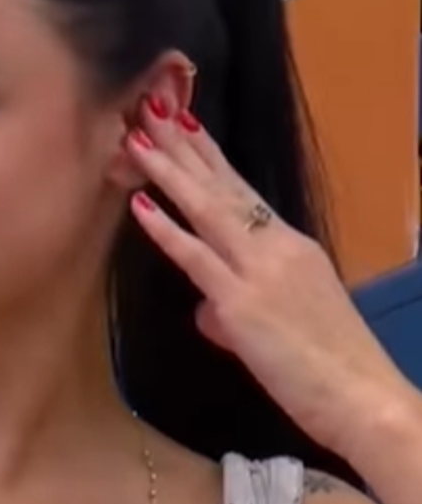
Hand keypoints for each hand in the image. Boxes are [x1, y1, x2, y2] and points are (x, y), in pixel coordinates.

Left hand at [124, 100, 412, 464]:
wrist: (367, 401)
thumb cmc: (328, 372)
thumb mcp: (279, 332)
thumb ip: (236, 314)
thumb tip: (207, 310)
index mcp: (291, 248)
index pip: (241, 191)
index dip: (208, 155)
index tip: (181, 121)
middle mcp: (278, 248)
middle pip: (222, 186)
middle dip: (183, 144)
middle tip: (149, 102)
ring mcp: (261, 272)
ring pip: (207, 210)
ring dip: (168, 170)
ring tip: (137, 135)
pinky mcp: (245, 305)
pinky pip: (198, 259)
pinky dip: (166, 230)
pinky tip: (140, 205)